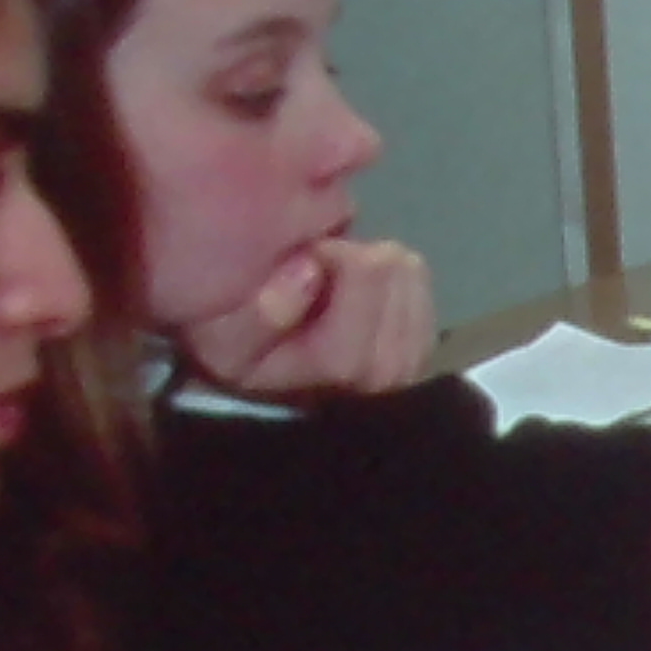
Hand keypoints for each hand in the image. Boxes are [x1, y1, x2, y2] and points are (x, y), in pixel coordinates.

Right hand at [178, 234, 437, 398]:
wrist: (272, 400)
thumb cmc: (246, 363)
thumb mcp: (225, 343)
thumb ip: (262, 312)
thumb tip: (310, 270)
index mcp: (342, 364)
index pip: (365, 271)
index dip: (333, 250)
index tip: (304, 259)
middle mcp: (388, 368)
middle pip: (391, 266)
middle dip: (350, 254)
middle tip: (317, 274)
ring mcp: (413, 360)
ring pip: (410, 269)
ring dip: (370, 264)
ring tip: (335, 286)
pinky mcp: (425, 349)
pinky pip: (420, 281)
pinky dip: (388, 274)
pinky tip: (358, 294)